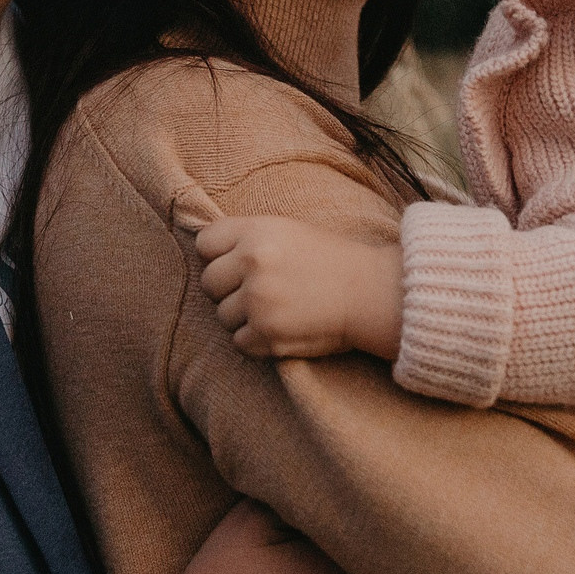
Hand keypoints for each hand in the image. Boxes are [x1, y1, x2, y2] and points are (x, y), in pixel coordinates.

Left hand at [195, 216, 402, 359]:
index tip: (237, 264)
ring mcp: (258, 300)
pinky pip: (240, 342)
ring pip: (223, 316)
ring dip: (244, 317)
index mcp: (256, 232)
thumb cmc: (330, 260)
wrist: (370, 292)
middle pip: (209, 283)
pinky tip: (281, 328)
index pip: (205, 243)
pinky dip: (257, 341)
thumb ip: (247, 238)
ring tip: (276, 309)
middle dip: (229, 290)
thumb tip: (204, 250)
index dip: (218, 256)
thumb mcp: (287, 231)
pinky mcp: (267, 333)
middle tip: (260, 291)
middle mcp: (252, 263)